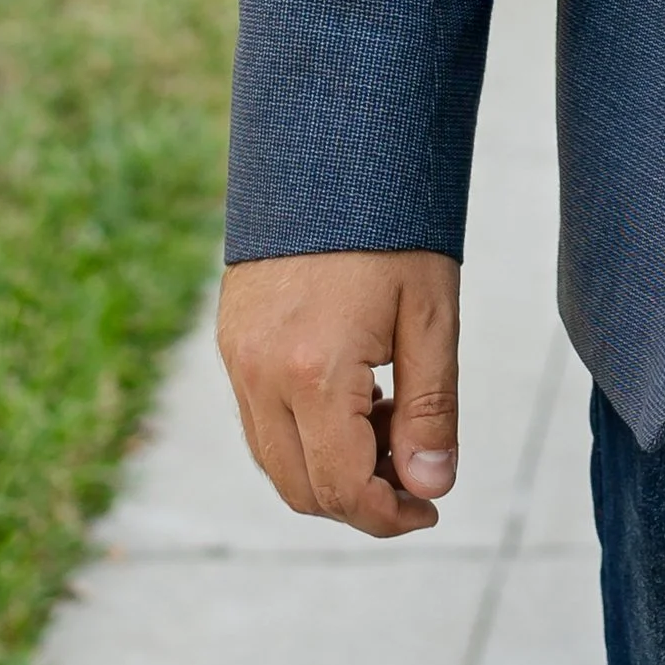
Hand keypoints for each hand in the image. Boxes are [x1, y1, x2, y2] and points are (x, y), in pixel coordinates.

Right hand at [216, 249, 462, 535]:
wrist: (332, 148)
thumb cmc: (393, 225)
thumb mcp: (431, 313)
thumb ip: (431, 408)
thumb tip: (431, 487)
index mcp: (314, 373)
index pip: (343, 489)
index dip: (390, 516)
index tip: (432, 506)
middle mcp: (261, 375)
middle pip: (302, 489)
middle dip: (362, 501)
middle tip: (417, 472)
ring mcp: (237, 358)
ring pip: (275, 461)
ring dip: (332, 471)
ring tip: (393, 428)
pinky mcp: (232, 340)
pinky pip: (260, 421)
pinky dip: (305, 437)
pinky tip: (357, 400)